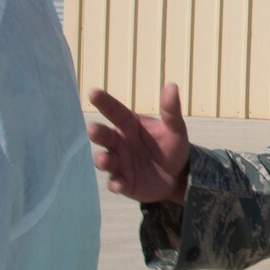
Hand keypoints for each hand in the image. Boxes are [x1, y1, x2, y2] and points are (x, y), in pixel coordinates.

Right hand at [87, 84, 191, 202]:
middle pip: (104, 136)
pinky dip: (116, 184)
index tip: (92, 92)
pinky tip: (119, 184)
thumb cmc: (171, 147)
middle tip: (92, 129)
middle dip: (97, 133)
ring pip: (105, 161)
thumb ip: (170, 110)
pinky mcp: (124, 183)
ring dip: (103, 160)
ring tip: (104, 159)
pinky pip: (116, 183)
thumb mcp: (175, 128)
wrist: (177, 176)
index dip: (104, 102)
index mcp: (129, 125)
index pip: (114, 111)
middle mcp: (119, 143)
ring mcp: (120, 163)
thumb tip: (172, 86)